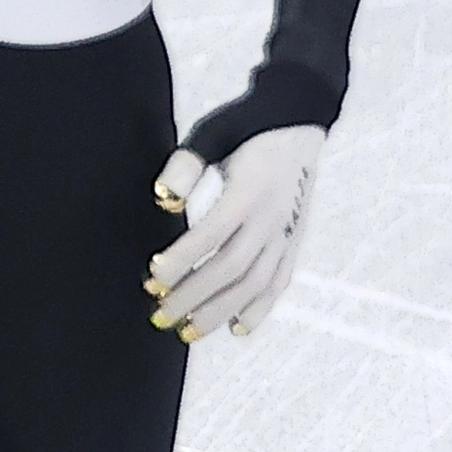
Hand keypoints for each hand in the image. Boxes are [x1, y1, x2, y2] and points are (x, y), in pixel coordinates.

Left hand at [148, 124, 326, 339]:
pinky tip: (237, 328)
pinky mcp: (295, 240)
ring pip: (255, 283)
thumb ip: (185, 166)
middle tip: (159, 316)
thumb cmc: (247, 127)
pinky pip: (280, 282)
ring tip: (189, 330)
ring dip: (221, 311)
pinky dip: (261, 308)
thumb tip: (164, 200)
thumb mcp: (212, 134)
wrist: (299, 121)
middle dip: (192, 297)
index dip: (181, 261)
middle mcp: (272, 216)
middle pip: (230, 269)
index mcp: (250, 190)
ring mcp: (287, 232)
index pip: (210, 235)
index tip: (153, 277)